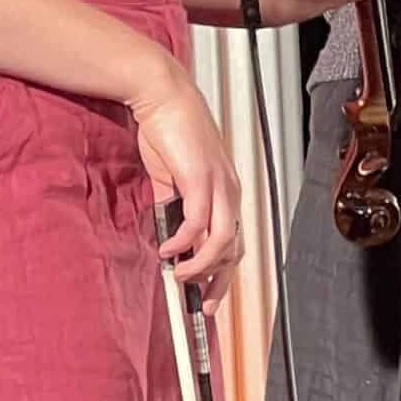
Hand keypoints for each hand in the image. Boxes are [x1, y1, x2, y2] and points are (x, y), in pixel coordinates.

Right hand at [127, 68, 244, 306]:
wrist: (164, 97)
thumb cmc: (170, 132)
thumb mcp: (172, 178)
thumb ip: (173, 204)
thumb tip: (167, 231)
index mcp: (227, 191)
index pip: (235, 241)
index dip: (224, 273)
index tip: (210, 297)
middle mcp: (230, 190)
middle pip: (235, 247)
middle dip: (219, 280)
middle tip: (201, 303)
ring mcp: (219, 184)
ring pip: (222, 239)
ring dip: (201, 264)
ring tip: (179, 275)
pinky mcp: (200, 178)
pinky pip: (198, 220)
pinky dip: (184, 241)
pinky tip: (168, 248)